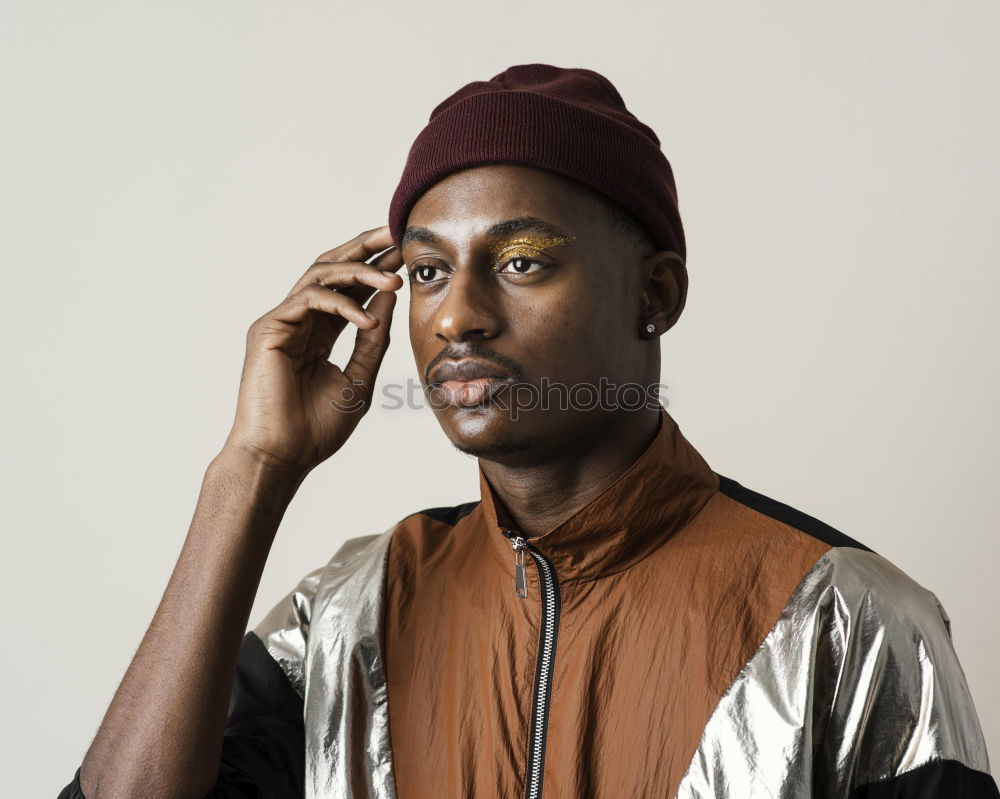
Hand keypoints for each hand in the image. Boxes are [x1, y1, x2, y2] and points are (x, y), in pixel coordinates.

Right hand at [223, 225, 403, 474]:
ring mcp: (282, 322)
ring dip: (360, 272)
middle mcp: (299, 320)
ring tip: (395, 278)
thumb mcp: (359, 379)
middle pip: (333, 268)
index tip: (408, 254)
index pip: (350, 288)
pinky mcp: (268, 329)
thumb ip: (374, 338)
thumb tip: (391, 297)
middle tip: (396, 234)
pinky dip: (341, 305)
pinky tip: (368, 319)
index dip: (378, 268)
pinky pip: (309, 300)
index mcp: (320, 332)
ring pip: (320, 275)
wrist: (283, 457)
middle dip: (365, 248)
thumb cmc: (316, 428)